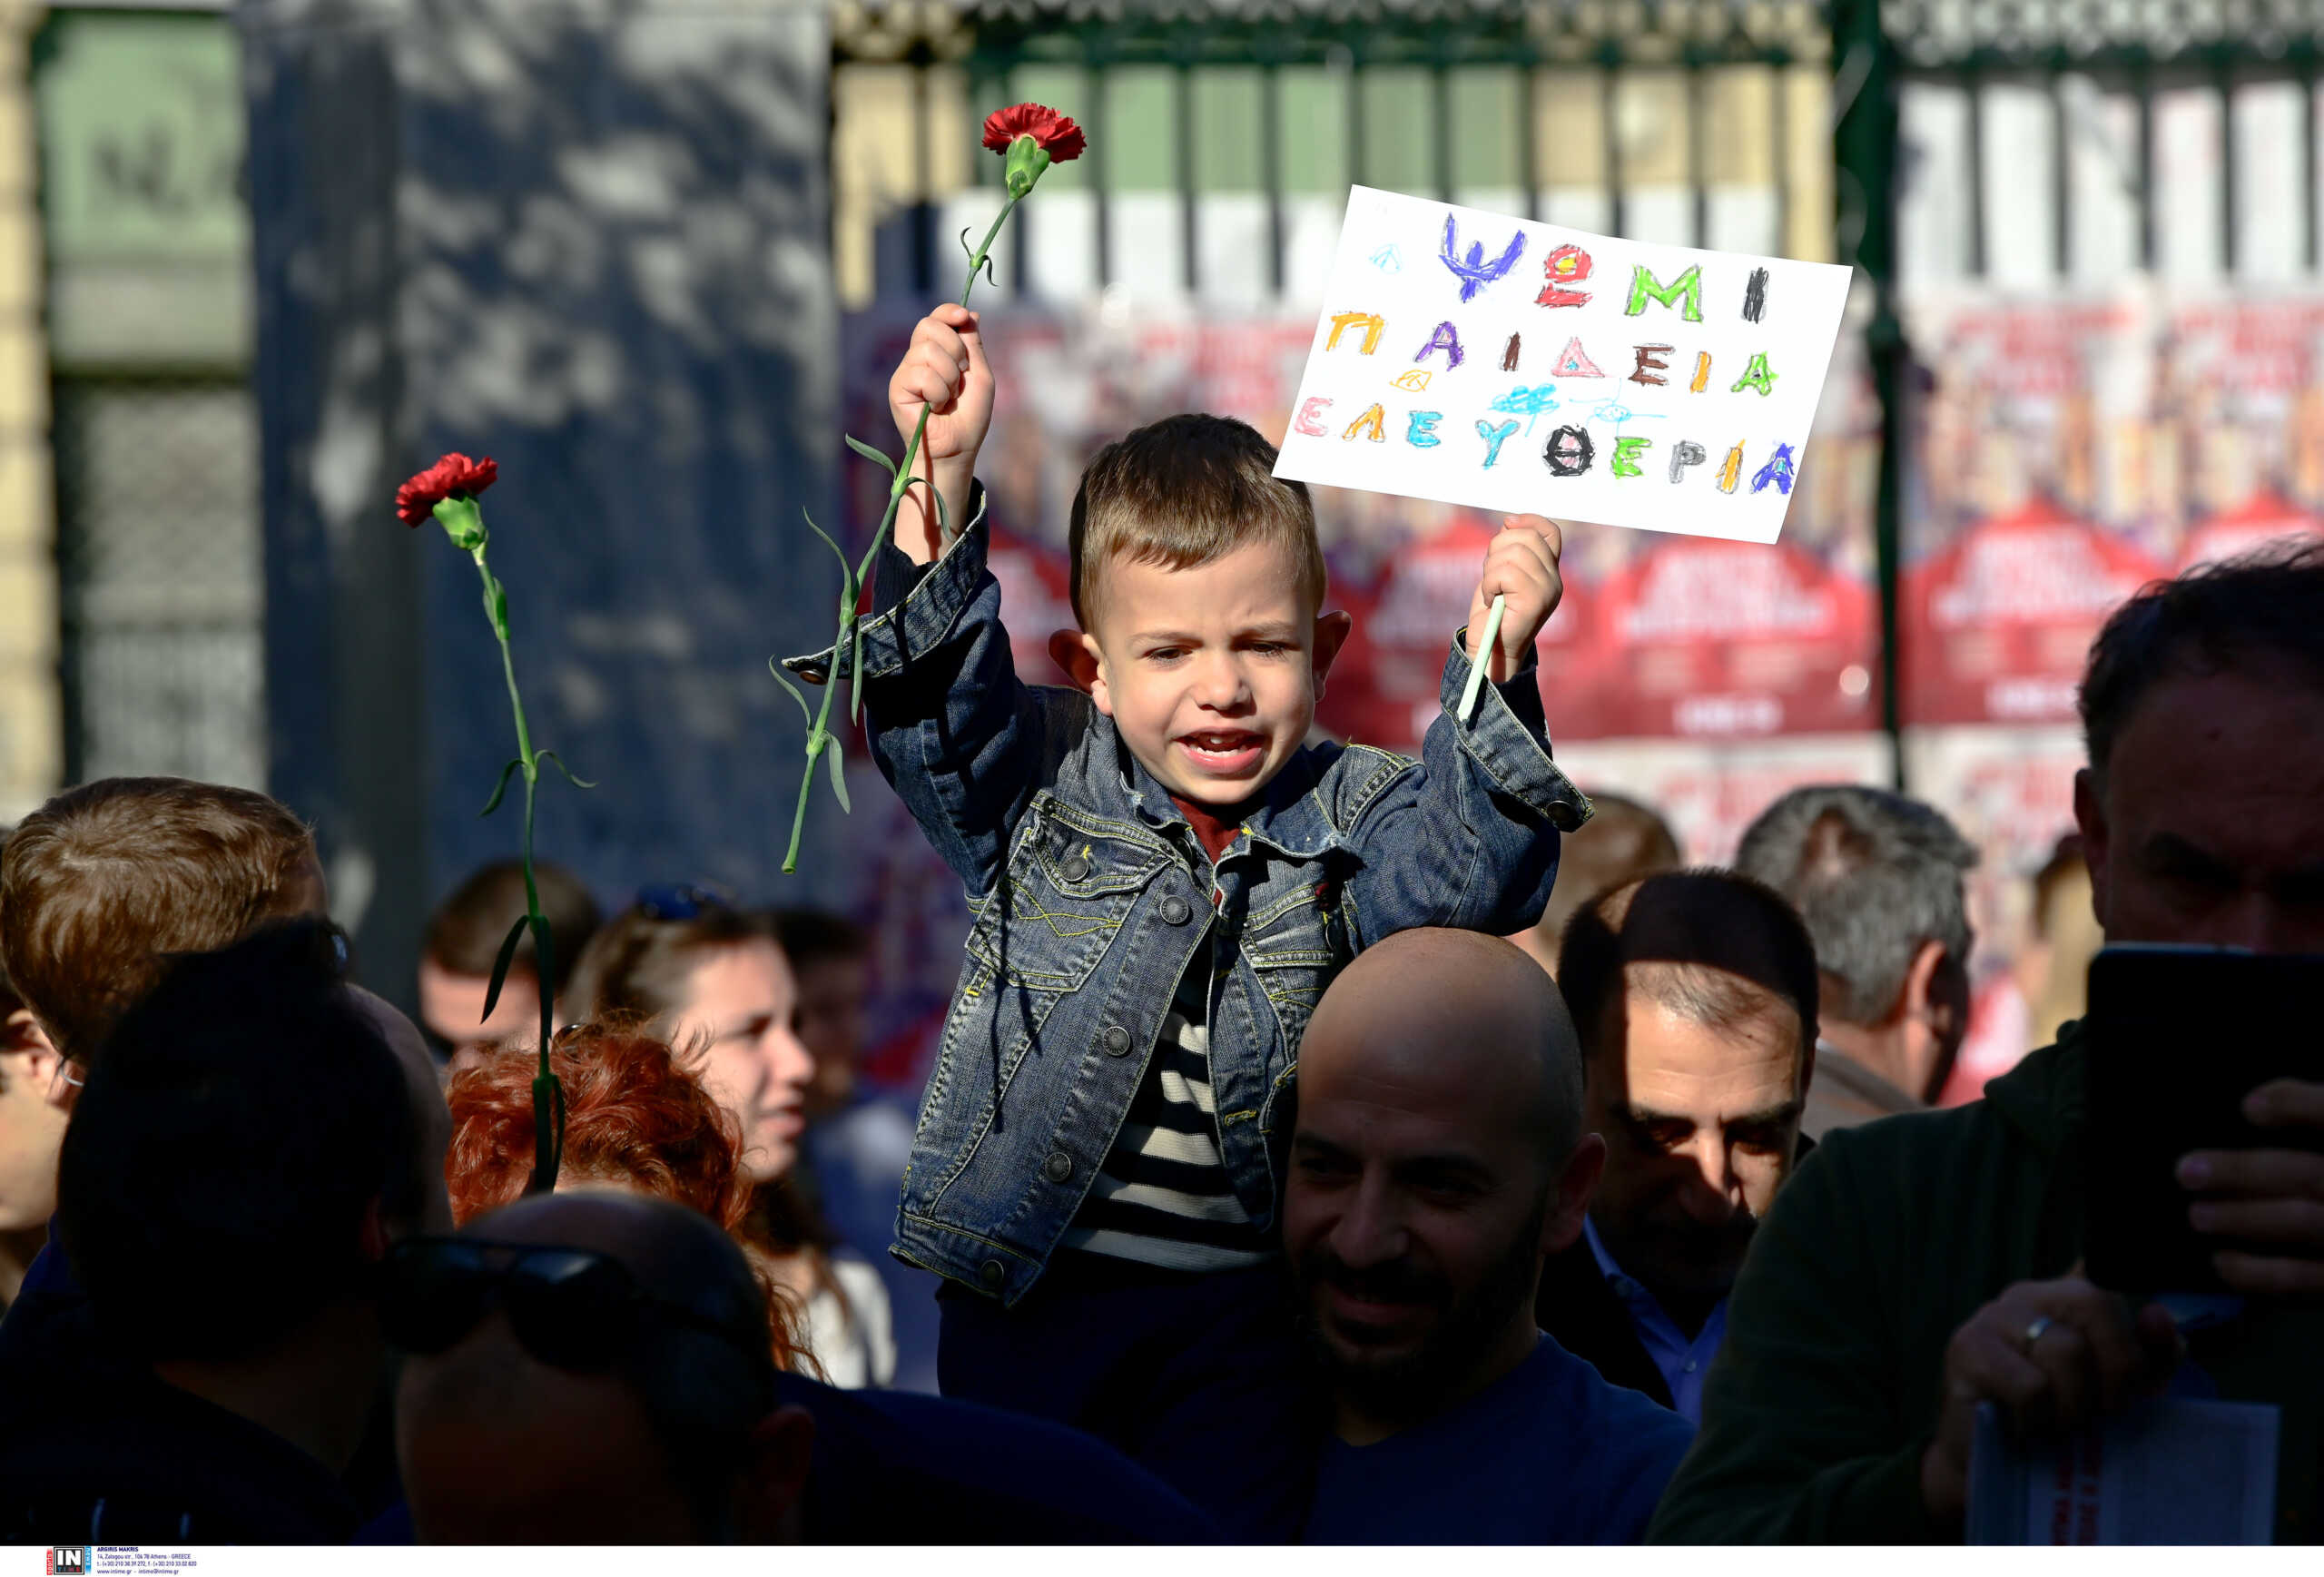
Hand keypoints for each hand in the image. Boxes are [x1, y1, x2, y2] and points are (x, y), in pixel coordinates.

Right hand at [887, 304, 992, 563]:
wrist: (957, 449)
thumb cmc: (969, 418)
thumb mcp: (980, 376)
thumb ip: (973, 345)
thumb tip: (969, 314)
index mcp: (938, 352)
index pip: (936, 318)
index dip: (948, 312)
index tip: (963, 317)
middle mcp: (918, 358)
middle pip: (928, 325)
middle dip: (954, 348)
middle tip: (960, 376)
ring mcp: (906, 372)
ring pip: (927, 351)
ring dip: (948, 377)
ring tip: (947, 399)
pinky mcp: (897, 388)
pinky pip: (921, 374)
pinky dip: (937, 392)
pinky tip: (934, 407)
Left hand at [1465, 515, 1564, 682]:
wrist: (1491, 651)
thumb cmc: (1494, 613)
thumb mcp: (1501, 573)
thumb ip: (1509, 549)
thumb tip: (1508, 523)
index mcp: (1549, 570)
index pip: (1550, 531)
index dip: (1529, 521)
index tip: (1507, 524)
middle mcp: (1555, 579)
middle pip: (1525, 537)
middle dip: (1497, 549)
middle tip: (1492, 576)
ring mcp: (1547, 590)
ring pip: (1512, 553)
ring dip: (1491, 571)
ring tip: (1493, 591)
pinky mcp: (1535, 602)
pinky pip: (1504, 573)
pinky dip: (1489, 585)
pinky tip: (1493, 602)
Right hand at [1919, 1274, 2179, 1531]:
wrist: (2000, 1472)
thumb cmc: (2062, 1425)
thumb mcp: (2119, 1392)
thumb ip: (2150, 1356)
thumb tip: (2159, 1316)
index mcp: (2063, 1298)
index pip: (2112, 1291)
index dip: (2132, 1348)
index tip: (2127, 1395)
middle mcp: (2026, 1295)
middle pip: (2094, 1303)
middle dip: (2115, 1371)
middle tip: (2101, 1415)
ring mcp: (1992, 1317)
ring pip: (2065, 1349)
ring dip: (2073, 1405)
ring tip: (2057, 1424)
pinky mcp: (1966, 1347)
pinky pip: (2030, 1385)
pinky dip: (2038, 1418)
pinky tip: (2024, 1428)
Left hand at [2180, 1078, 2323, 1298]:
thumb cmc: (2320, 1178)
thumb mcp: (2321, 1145)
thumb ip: (2309, 1120)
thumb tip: (2247, 1108)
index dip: (2297, 1105)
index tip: (2249, 1107)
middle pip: (2308, 1174)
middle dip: (2244, 1172)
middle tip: (2186, 1172)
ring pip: (2303, 1221)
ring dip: (2243, 1217)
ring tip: (2197, 1215)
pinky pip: (2304, 1278)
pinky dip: (2258, 1272)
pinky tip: (2221, 1261)